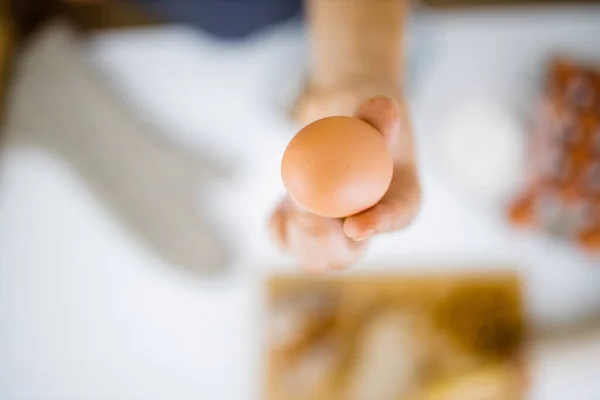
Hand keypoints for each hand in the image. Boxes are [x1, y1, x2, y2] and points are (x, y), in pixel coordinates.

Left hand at [269, 96, 420, 270]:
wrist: (341, 130)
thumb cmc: (363, 121)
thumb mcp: (373, 112)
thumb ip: (377, 113)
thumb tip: (384, 109)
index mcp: (403, 202)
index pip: (396, 218)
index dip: (376, 226)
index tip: (354, 226)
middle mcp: (368, 230)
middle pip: (342, 256)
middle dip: (317, 235)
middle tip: (300, 201)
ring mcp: (336, 242)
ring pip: (311, 257)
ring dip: (295, 227)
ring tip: (294, 191)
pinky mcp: (304, 239)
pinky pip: (283, 241)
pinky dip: (278, 223)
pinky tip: (285, 201)